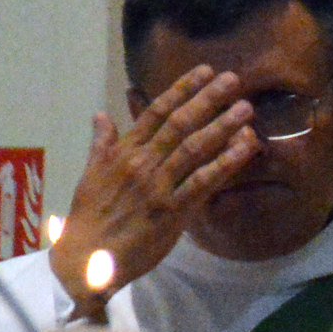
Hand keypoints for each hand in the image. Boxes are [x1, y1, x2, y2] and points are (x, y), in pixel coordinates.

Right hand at [52, 66, 258, 312]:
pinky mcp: (172, 210)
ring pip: (194, 148)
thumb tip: (101, 114)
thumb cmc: (89, 217)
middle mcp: (142, 163)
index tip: (204, 72)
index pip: (155, 112)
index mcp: (123, 152)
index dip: (182, 89)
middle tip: (233, 79)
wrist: (86, 259)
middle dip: (208, 99)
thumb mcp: (90, 174)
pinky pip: (203, 182)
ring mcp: (158, 186)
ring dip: (222, 126)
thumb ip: (101, 143)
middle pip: (180, 123)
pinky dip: (226, 163)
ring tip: (245, 108)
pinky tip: (244, 149)